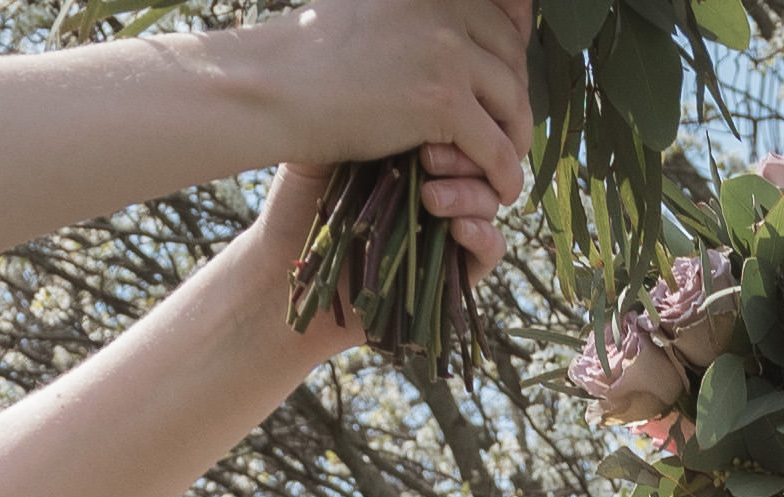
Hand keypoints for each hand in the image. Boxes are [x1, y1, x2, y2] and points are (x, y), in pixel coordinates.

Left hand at [221, 132, 509, 356]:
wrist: (287, 271)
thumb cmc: (301, 202)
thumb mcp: (331, 140)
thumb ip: (370, 109)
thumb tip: (417, 73)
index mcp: (418, 144)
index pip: (464, 122)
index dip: (461, 118)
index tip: (425, 119)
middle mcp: (439, 180)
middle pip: (487, 154)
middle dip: (467, 152)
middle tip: (427, 157)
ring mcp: (450, 223)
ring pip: (491, 197)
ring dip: (469, 193)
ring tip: (429, 198)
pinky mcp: (456, 270)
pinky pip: (493, 246)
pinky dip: (483, 234)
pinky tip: (457, 228)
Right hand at [253, 0, 534, 196]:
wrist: (269, 85)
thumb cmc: (304, 55)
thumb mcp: (368, 12)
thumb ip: (409, 18)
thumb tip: (439, 35)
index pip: (499, 20)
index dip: (509, 58)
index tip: (504, 89)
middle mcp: (446, 8)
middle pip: (512, 60)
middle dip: (514, 99)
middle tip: (506, 130)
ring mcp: (447, 53)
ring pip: (512, 102)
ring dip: (514, 138)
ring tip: (501, 162)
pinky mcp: (443, 102)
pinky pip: (496, 146)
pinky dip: (504, 173)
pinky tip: (502, 191)